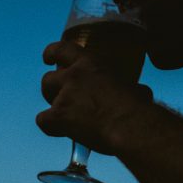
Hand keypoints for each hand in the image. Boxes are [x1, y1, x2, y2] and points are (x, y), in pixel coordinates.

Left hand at [36, 41, 152, 154]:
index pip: (62, 50)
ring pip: (46, 96)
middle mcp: (74, 75)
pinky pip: (43, 120)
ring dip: (54, 105)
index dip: (52, 53)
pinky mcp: (59, 115)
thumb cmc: (139, 108)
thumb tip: (139, 94)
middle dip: (52, 89)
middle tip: (62, 99)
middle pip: (48, 78)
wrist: (131, 125)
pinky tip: (63, 132)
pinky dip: (51, 127)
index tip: (48, 58)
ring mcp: (65, 94)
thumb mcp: (133, 87)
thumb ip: (125, 87)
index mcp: (91, 64)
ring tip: (68, 117)